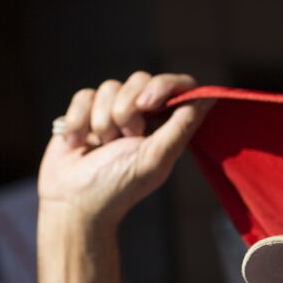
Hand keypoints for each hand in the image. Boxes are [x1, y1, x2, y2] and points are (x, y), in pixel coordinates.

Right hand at [38, 71, 211, 228]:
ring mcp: (114, 112)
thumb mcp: (154, 159)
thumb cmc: (118, 187)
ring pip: (110, 87)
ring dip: (102, 121)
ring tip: (101, 147)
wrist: (73, 202)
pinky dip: (79, 120)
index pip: (178, 86)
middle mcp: (143, 116)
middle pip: (140, 80)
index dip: (164, 86)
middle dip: (126, 111)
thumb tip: (209, 98)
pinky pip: (85, 95)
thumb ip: (181, 127)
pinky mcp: (86, 112)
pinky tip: (77, 143)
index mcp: (166, 127)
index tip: (147, 103)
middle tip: (123, 140)